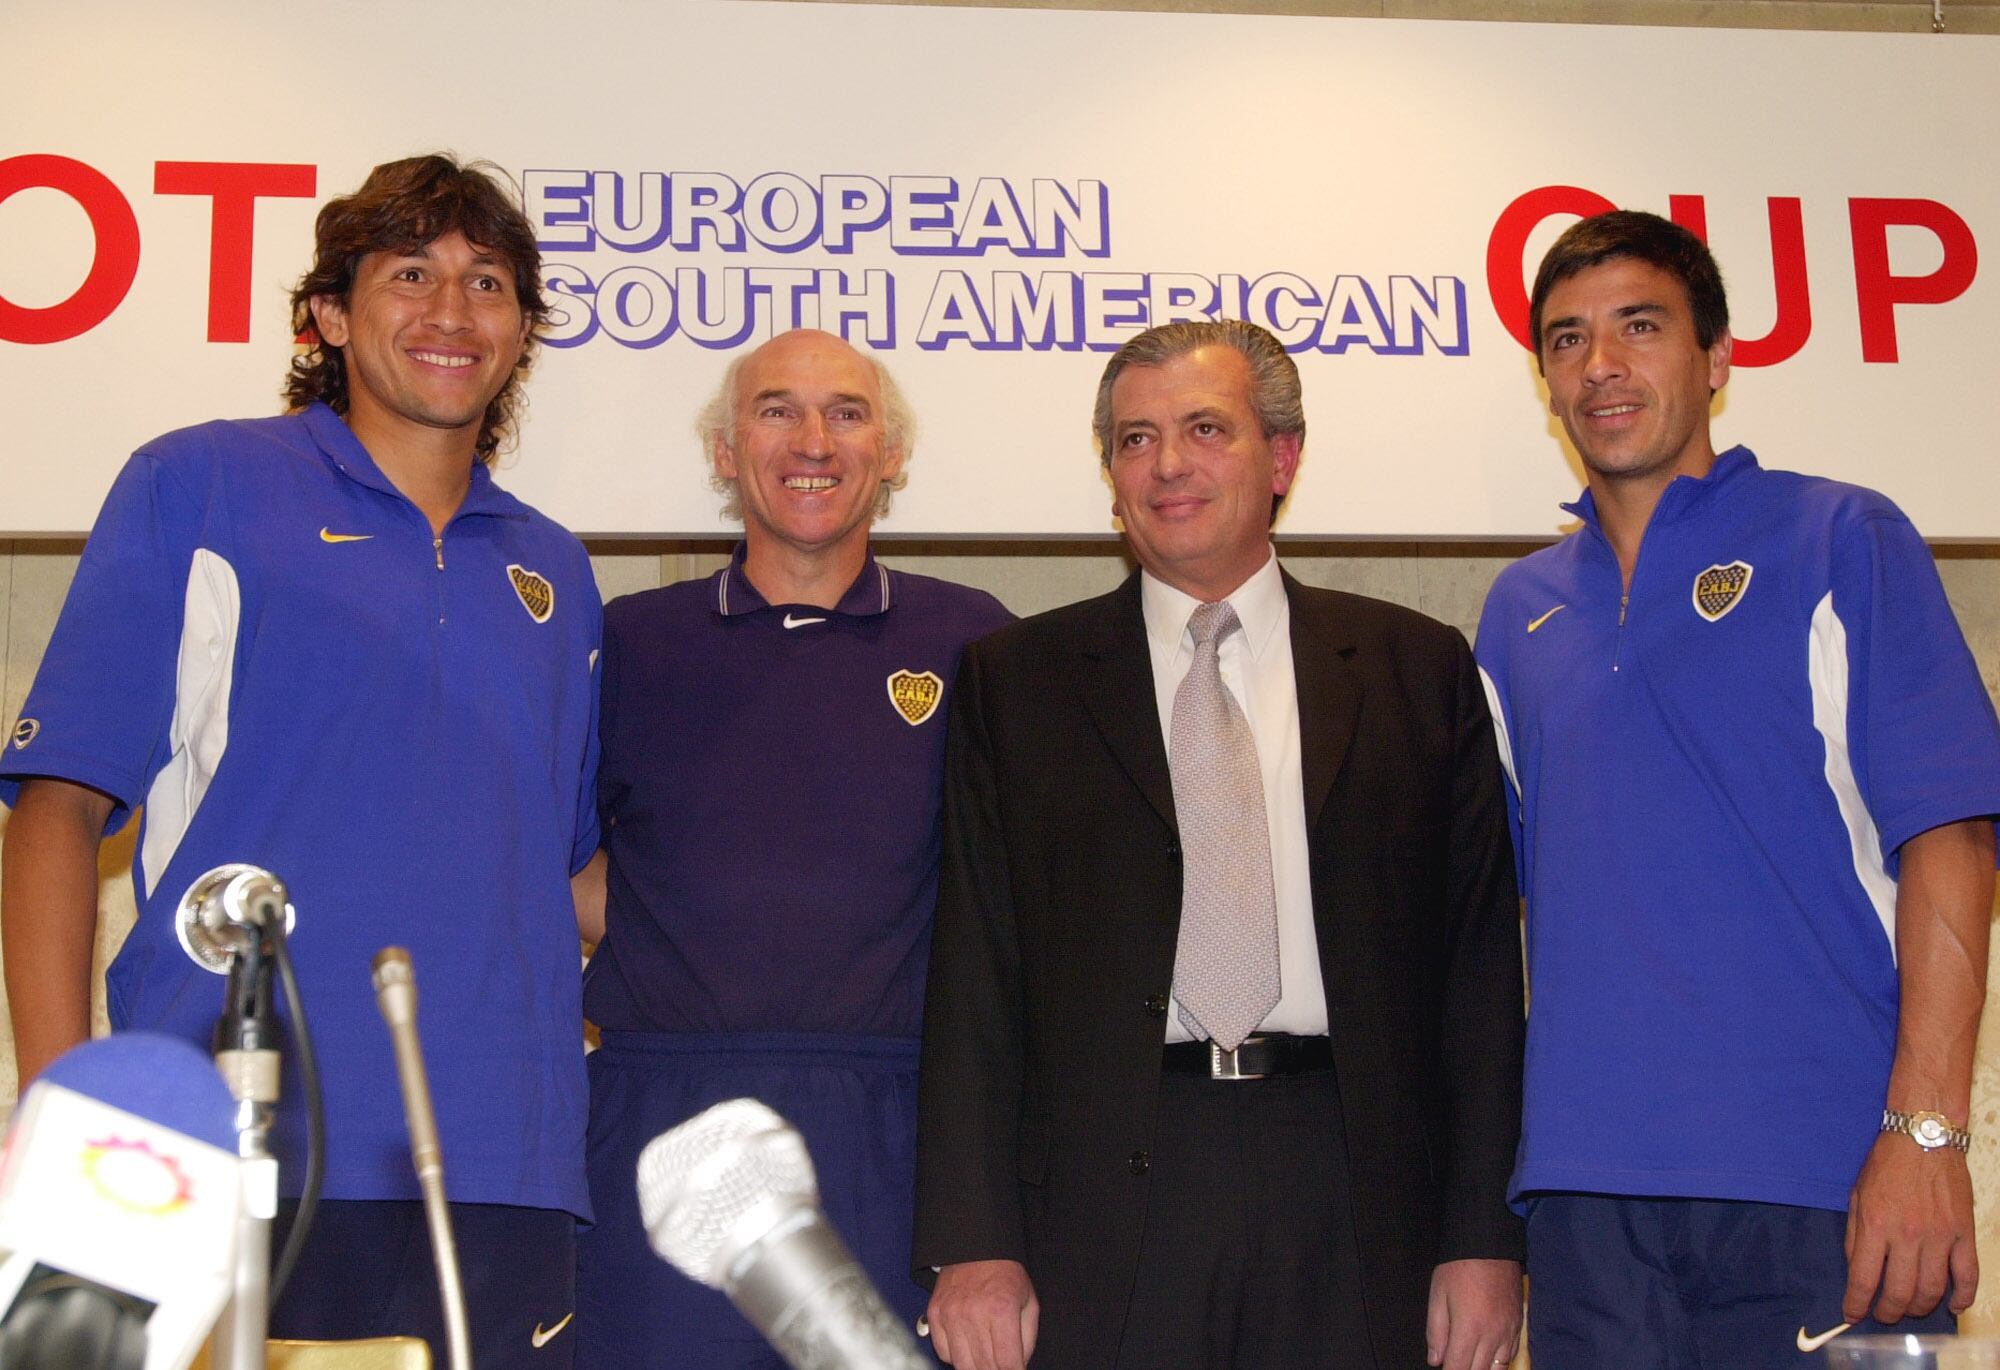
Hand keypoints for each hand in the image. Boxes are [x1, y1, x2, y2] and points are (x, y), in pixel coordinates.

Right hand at [927, 1259, 1038, 1369]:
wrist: (975, 1246)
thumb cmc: (1005, 1274)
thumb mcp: (1028, 1301)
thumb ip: (1027, 1338)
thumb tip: (1018, 1366)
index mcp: (1002, 1310)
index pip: (1008, 1363)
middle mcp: (974, 1314)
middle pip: (984, 1368)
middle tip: (1001, 1366)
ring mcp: (951, 1315)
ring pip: (962, 1365)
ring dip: (976, 1367)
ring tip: (985, 1361)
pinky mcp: (935, 1314)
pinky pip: (943, 1352)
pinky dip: (956, 1357)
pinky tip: (967, 1348)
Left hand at [1426, 1258, 1522, 1369]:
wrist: (1489, 1245)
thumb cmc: (1458, 1268)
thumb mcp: (1438, 1296)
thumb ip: (1436, 1332)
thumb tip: (1435, 1360)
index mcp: (1469, 1329)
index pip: (1458, 1368)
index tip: (1443, 1368)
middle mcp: (1492, 1336)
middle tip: (1455, 1363)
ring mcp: (1509, 1332)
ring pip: (1498, 1368)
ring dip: (1482, 1369)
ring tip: (1470, 1362)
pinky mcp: (1519, 1325)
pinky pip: (1512, 1354)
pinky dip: (1499, 1361)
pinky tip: (1489, 1357)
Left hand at [1844, 1130, 1978, 1322]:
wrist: (1924, 1137)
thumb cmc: (1886, 1165)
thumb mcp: (1856, 1195)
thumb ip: (1855, 1234)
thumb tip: (1857, 1269)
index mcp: (1875, 1224)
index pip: (1863, 1278)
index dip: (1855, 1303)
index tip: (1851, 1315)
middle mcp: (1907, 1235)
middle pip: (1899, 1292)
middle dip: (1888, 1312)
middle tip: (1883, 1315)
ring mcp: (1939, 1236)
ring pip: (1932, 1290)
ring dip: (1919, 1308)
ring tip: (1910, 1309)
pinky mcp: (1964, 1234)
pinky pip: (1968, 1276)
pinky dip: (1962, 1298)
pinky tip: (1952, 1307)